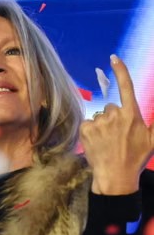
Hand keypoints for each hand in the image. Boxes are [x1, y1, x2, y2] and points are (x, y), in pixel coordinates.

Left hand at [80, 55, 153, 194]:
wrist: (116, 176)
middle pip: (111, 107)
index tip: (113, 58)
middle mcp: (115, 116)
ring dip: (103, 125)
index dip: (120, 71)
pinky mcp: (86, 129)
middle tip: (118, 135)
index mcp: (132, 115)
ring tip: (108, 141)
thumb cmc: (136, 157)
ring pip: (100, 116)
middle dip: (114, 117)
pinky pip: (88, 123)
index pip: (127, 87)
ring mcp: (99, 122)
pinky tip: (98, 142)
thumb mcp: (153, 138)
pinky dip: (91, 130)